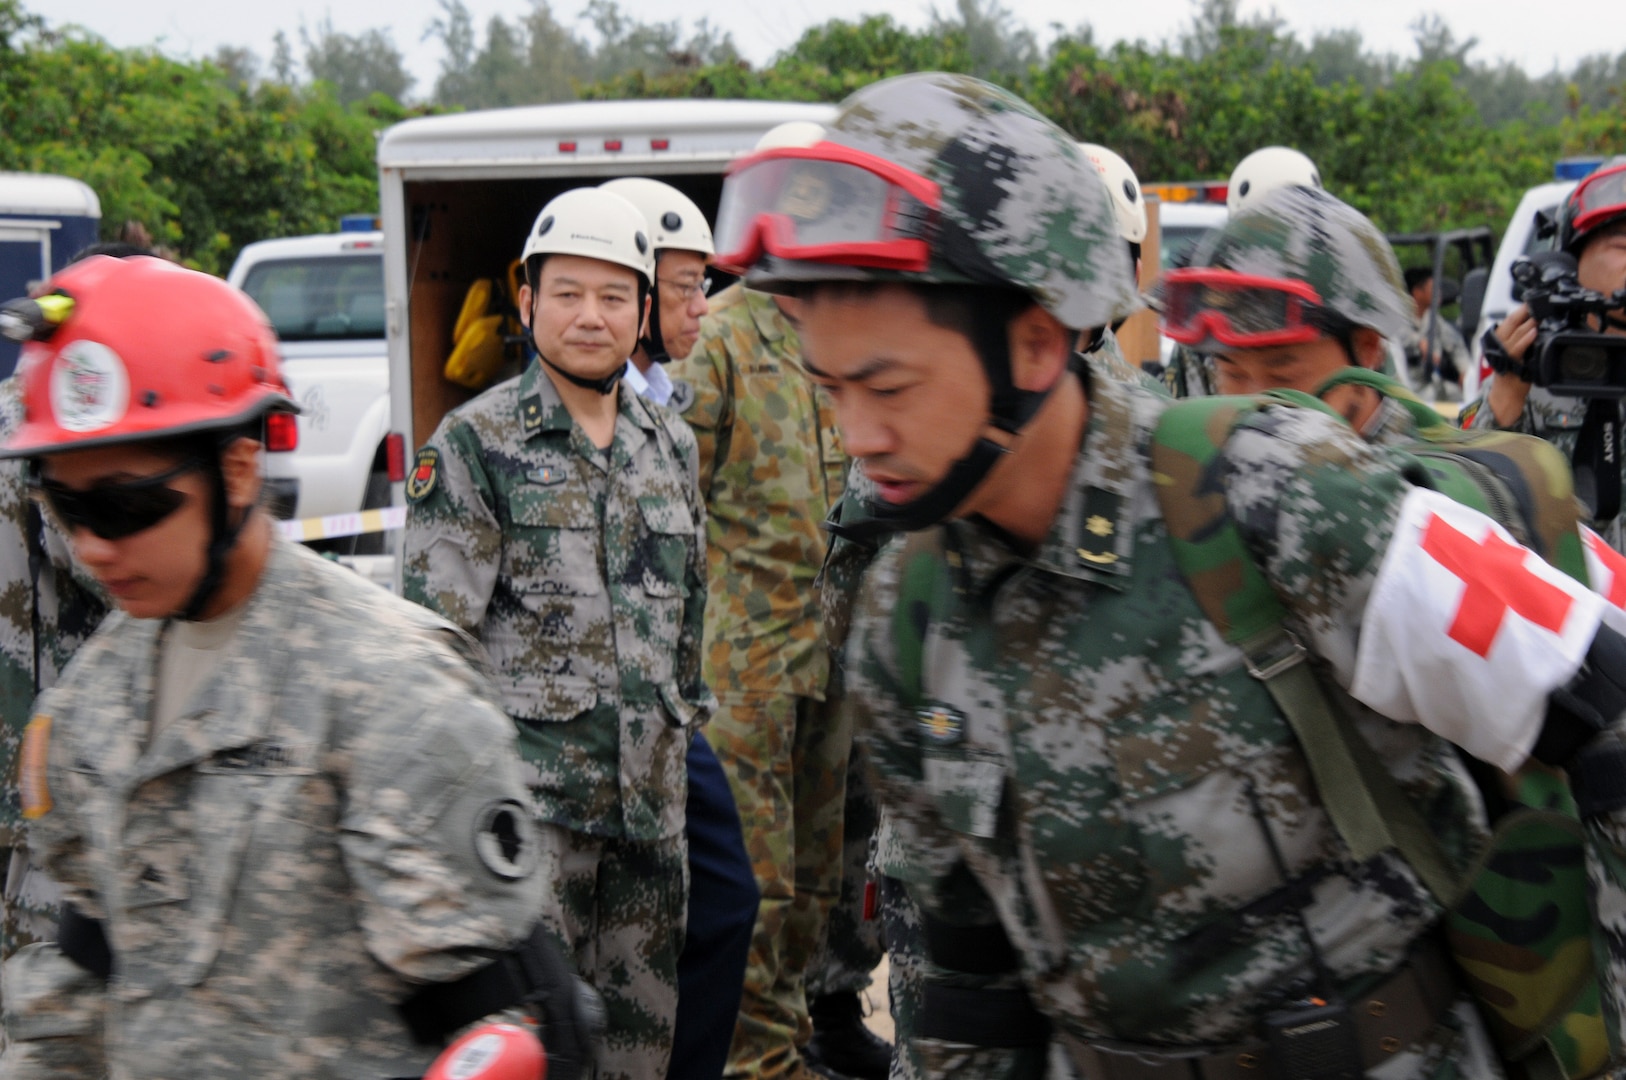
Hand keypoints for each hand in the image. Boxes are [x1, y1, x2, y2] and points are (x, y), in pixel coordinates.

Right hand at [1487, 304, 1536, 424]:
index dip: (1520, 311)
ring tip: (1536, 315)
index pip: (1510, 321)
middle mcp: (1499, 345)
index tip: (1532, 301)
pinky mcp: (1508, 363)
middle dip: (1522, 312)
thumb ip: (1524, 342)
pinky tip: (1533, 332)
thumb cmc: (1513, 376)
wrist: (1505, 397)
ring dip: (1526, 323)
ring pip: (1513, 334)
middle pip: (1509, 323)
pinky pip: (1516, 349)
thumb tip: (1538, 327)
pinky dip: (1525, 340)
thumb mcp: (1519, 355)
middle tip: (1534, 303)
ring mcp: (1503, 354)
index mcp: (1501, 341)